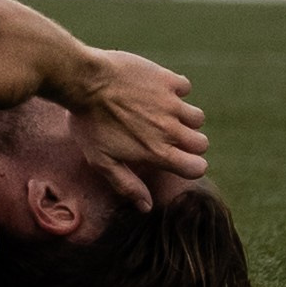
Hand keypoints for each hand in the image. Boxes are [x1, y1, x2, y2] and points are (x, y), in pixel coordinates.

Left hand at [71, 50, 208, 209]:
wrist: (83, 80)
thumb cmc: (88, 123)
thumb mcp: (101, 161)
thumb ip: (126, 185)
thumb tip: (146, 207)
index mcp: (157, 151)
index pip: (198, 168)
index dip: (191, 166)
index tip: (177, 160)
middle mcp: (169, 128)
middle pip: (202, 143)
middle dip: (189, 143)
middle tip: (166, 137)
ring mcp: (170, 103)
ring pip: (197, 117)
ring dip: (184, 118)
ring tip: (162, 115)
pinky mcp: (166, 79)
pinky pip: (185, 87)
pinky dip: (175, 90)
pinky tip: (156, 91)